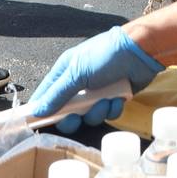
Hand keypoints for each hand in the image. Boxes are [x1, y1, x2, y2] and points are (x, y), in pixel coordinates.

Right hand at [27, 26, 162, 132]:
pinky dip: (112, 108)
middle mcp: (79, 82)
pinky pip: (107, 113)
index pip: (47, 94)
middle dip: (73, 117)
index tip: (36, 125)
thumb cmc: (105, 56)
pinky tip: (118, 99)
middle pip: (67, 111)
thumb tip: (37, 111)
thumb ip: (57, 94)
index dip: (42, 109)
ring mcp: (97, 91)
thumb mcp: (77, 74)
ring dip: (97, 112)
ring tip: (105, 101)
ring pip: (88, 115)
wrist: (140, 52)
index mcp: (66, 71)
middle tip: (77, 118)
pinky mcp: (113, 97)